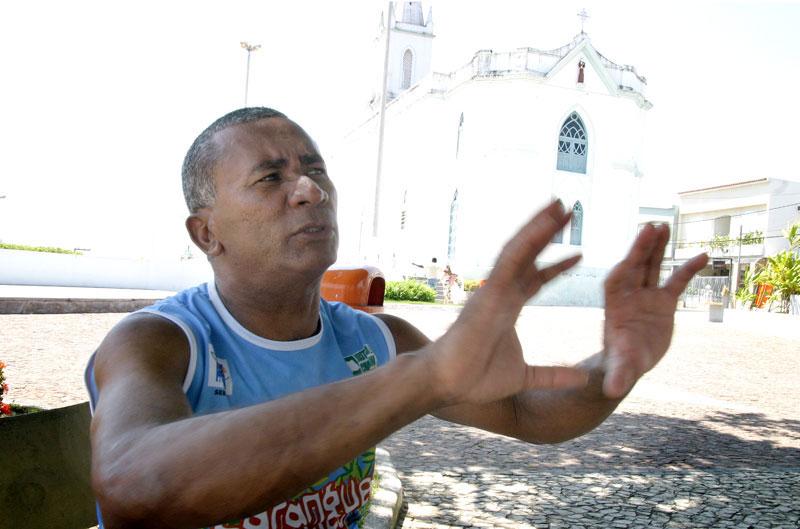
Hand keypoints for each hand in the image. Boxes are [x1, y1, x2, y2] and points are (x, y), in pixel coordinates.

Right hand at [427, 200, 588, 404]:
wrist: (449, 384)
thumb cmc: (477, 379)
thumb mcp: (526, 377)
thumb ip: (553, 376)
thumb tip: (582, 380)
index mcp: (508, 307)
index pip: (536, 279)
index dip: (556, 266)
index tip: (578, 254)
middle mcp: (501, 292)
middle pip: (529, 255)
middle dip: (548, 233)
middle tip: (570, 212)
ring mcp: (494, 289)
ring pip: (520, 249)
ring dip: (540, 226)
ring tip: (560, 205)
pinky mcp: (489, 291)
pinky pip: (511, 260)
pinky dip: (529, 240)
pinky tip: (545, 224)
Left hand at [602, 224, 707, 397]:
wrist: (627, 365)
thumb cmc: (619, 362)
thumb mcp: (620, 368)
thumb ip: (619, 374)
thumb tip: (614, 391)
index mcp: (614, 301)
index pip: (621, 275)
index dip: (630, 257)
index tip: (638, 240)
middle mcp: (630, 294)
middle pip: (637, 264)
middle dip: (643, 247)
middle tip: (651, 226)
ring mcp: (647, 295)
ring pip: (653, 266)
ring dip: (659, 248)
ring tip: (664, 226)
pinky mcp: (663, 302)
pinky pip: (677, 281)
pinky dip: (688, 269)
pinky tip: (705, 255)